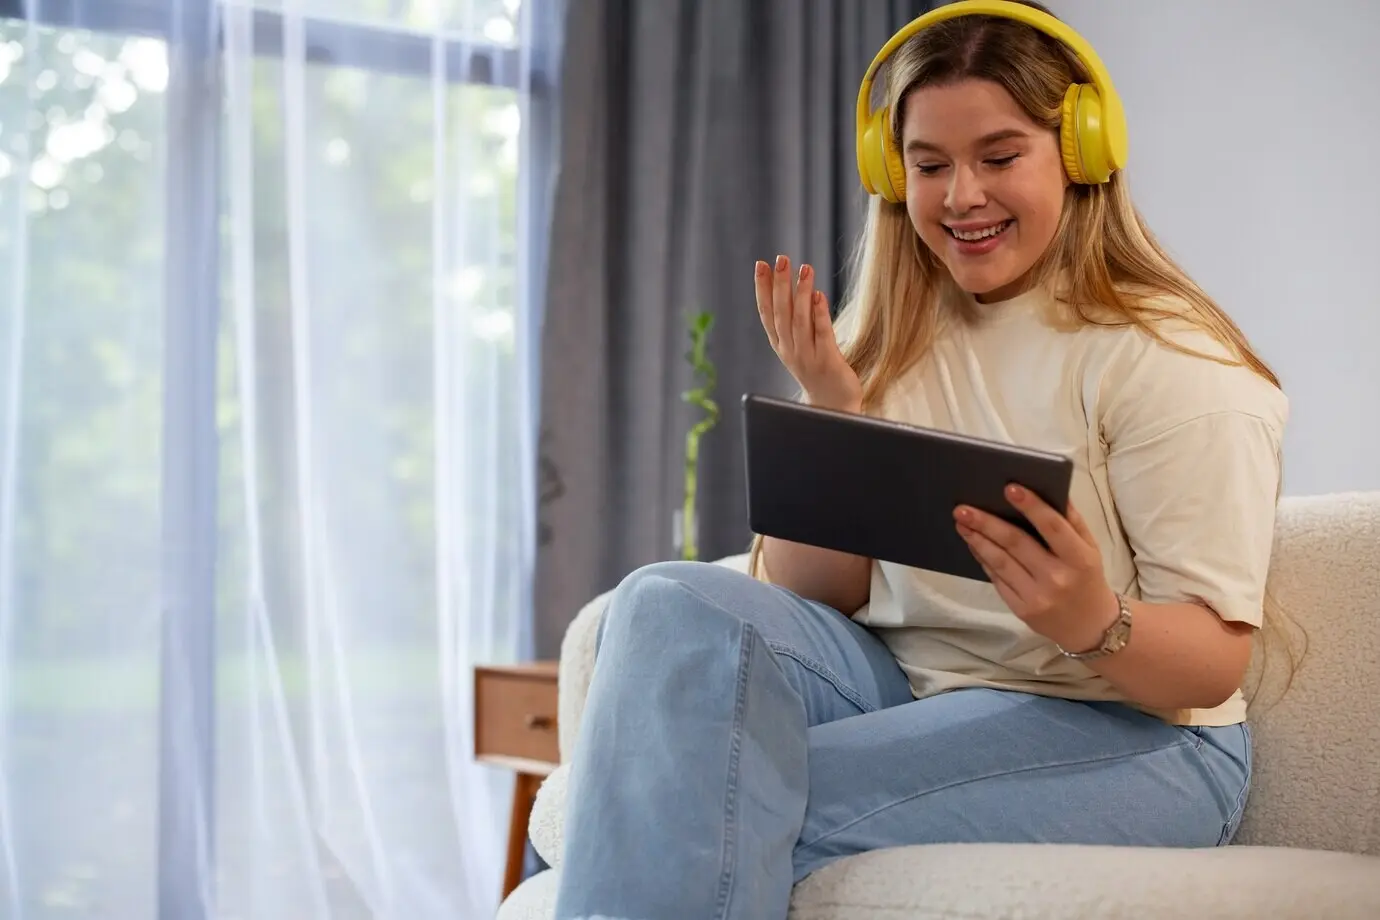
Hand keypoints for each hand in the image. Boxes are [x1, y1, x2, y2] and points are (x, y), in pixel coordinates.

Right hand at [754, 255, 862, 413]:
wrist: (833, 408)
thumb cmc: (817, 373)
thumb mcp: (798, 346)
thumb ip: (794, 322)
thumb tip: (789, 289)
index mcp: (780, 345)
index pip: (767, 313)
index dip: (763, 289)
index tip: (761, 265)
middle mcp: (790, 350)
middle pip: (781, 313)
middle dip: (779, 285)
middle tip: (780, 259)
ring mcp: (807, 357)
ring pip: (799, 321)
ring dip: (800, 294)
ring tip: (804, 268)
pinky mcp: (828, 362)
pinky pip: (822, 335)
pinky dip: (818, 315)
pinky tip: (819, 295)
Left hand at [953, 484, 1119, 651]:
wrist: (1090, 626)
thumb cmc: (1087, 578)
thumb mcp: (1090, 548)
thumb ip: (1071, 520)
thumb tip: (1052, 488)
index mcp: (1079, 559)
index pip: (1053, 527)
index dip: (1031, 506)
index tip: (1009, 488)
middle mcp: (1057, 578)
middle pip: (1016, 543)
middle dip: (987, 523)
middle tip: (963, 507)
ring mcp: (1037, 597)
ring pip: (1001, 562)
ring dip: (978, 540)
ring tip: (962, 522)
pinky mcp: (1021, 609)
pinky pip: (997, 579)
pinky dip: (983, 559)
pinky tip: (973, 544)